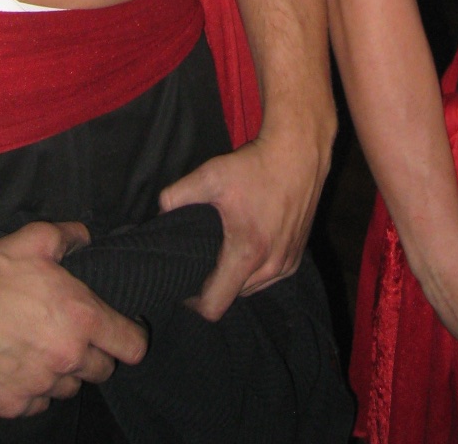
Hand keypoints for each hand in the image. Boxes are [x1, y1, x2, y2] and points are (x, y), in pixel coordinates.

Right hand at [0, 221, 147, 418]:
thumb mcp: (39, 238)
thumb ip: (71, 237)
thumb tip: (86, 239)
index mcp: (82, 318)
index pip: (132, 346)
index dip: (131, 338)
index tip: (123, 333)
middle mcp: (67, 357)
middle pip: (103, 371)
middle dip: (95, 356)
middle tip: (76, 339)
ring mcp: (38, 384)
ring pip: (68, 390)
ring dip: (63, 375)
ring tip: (45, 353)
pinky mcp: (9, 403)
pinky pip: (35, 405)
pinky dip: (32, 392)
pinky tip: (20, 370)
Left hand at [158, 124, 328, 319]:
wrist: (299, 151)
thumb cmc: (256, 165)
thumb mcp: (210, 175)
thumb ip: (176, 195)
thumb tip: (158, 212)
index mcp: (247, 254)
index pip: (215, 306)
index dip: (194, 303)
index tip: (185, 285)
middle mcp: (271, 267)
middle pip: (233, 297)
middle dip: (215, 285)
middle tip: (201, 261)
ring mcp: (288, 263)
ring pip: (253, 288)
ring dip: (236, 278)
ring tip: (223, 253)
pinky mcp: (298, 255)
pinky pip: (270, 278)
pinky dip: (256, 271)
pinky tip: (247, 248)